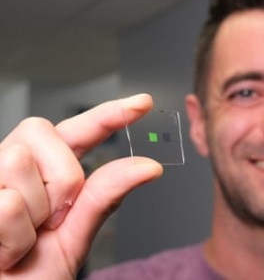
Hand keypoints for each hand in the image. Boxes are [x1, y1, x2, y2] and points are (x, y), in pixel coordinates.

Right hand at [0, 94, 162, 278]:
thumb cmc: (30, 277)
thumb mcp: (73, 238)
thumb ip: (103, 197)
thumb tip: (148, 166)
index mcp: (46, 173)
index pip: (79, 132)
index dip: (109, 114)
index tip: (144, 102)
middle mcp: (14, 167)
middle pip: (46, 134)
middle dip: (61, 181)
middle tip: (48, 222)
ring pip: (19, 161)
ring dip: (30, 216)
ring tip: (18, 241)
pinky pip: (5, 201)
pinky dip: (12, 237)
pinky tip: (1, 251)